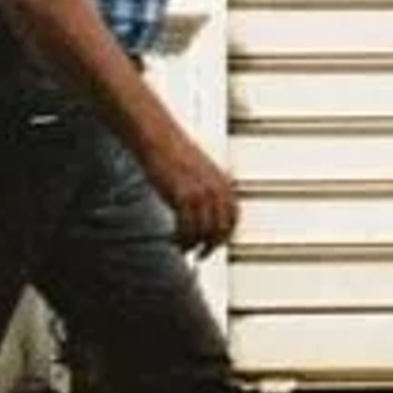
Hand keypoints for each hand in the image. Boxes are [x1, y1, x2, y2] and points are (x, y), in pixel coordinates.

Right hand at [143, 124, 240, 252]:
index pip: (234, 217)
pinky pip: (187, 227)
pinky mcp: (182, 196)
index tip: (216, 244)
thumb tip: (211, 210)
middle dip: (212, 245)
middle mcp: (216, 188)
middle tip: (201, 254)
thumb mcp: (202, 170)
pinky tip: (176, 240)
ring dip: (194, 244)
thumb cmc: (175, 153)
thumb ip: (210, 188)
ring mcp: (200, 192)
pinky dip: (183, 239)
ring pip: (204, 231)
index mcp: (223, 181)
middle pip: (221, 228)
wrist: (158, 138)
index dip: (226, 235)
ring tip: (184, 247)